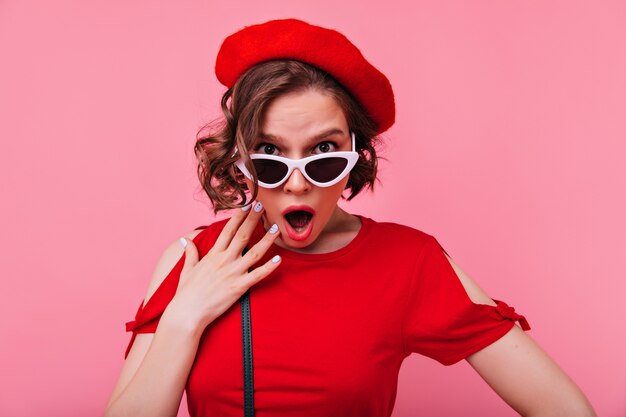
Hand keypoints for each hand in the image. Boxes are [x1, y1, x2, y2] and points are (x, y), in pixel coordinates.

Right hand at [163, 201, 280, 331]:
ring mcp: (233, 273)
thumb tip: (186, 240)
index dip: (238, 216)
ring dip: (267, 239)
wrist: (187, 313)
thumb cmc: (186, 293)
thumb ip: (191, 253)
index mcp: (213, 255)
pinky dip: (269, 267)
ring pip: (254, 252)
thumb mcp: (187, 269)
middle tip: (262, 205)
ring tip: (276, 228)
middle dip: (253, 219)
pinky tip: (279, 259)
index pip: (228, 230)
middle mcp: (224, 260)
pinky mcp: (239, 287)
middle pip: (242, 235)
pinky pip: (258, 275)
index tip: (246, 204)